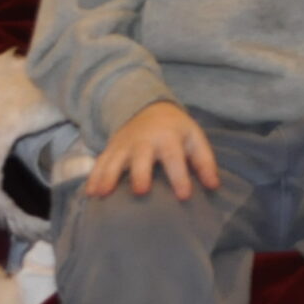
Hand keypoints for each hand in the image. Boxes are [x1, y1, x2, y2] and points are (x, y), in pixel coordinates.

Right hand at [88, 101, 219, 198]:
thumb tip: (214, 186)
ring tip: (102, 194)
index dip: (180, 176)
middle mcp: (144, 141)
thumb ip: (204, 162)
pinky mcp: (111, 149)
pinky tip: (89, 194)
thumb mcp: (194, 138)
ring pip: (114, 160)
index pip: (175, 157)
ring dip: (108, 176)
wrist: (148, 108)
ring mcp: (124, 145)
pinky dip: (93, 177)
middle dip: (140, 173)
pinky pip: (100, 163)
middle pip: (141, 157)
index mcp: (168, 138)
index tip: (184, 196)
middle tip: (140, 191)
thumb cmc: (176, 130)